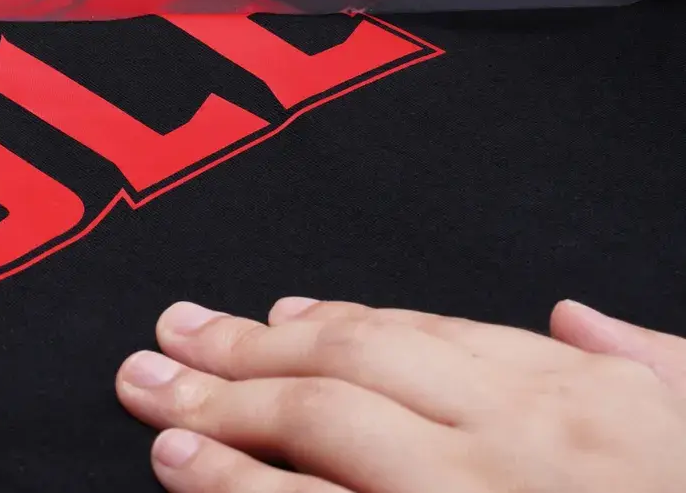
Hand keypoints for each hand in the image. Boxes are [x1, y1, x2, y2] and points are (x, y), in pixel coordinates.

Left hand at [114, 296, 685, 490]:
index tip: (262, 319)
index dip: (327, 323)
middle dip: (241, 355)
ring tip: (155, 415)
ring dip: (225, 427)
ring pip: (329, 447)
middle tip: (158, 346)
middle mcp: (515, 448)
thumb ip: (648, 362)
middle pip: (349, 376)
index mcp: (574, 400)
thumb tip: (577, 315)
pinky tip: (198, 488)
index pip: (419, 338)